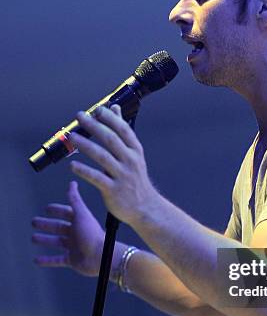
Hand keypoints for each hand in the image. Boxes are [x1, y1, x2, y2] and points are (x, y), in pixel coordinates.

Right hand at [32, 180, 104, 275]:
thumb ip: (75, 200)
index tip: (46, 208)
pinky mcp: (72, 260)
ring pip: (56, 242)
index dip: (56, 210)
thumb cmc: (92, 234)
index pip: (66, 213)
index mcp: (80, 221)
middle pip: (59, 227)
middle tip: (34, 222)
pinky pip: (57, 260)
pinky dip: (47, 260)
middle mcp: (77, 233)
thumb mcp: (81, 214)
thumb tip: (72, 183)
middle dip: (47, 224)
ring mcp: (74, 247)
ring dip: (45, 240)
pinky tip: (37, 260)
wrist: (101, 257)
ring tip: (33, 238)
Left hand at [68, 105, 158, 226]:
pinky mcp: (113, 190)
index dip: (110, 118)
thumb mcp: (133, 154)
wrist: (145, 208)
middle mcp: (130, 161)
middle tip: (79, 117)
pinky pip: (96, 178)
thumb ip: (122, 131)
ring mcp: (122, 176)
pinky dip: (84, 171)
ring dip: (85, 145)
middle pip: (111, 140)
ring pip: (102, 156)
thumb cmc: (136, 179)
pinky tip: (72, 165)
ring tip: (71, 137)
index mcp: (135, 151)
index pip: (123, 130)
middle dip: (94, 126)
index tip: (97, 109)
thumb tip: (114, 108)